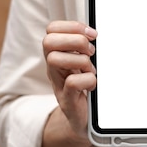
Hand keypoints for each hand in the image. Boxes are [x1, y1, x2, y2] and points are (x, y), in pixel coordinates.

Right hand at [42, 20, 97, 140]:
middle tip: (91, 51)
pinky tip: (92, 84)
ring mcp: (58, 84)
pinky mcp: (67, 100)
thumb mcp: (88, 63)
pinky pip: (72, 82)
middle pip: (49, 41)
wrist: (87, 120)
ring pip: (55, 59)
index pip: (52, 29)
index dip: (72, 26)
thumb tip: (98, 32)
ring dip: (80, 60)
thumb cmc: (88, 87)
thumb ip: (88, 47)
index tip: (92, 34)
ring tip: (92, 69)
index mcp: (59, 54)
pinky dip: (87, 80)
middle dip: (74, 41)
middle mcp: (54, 67)